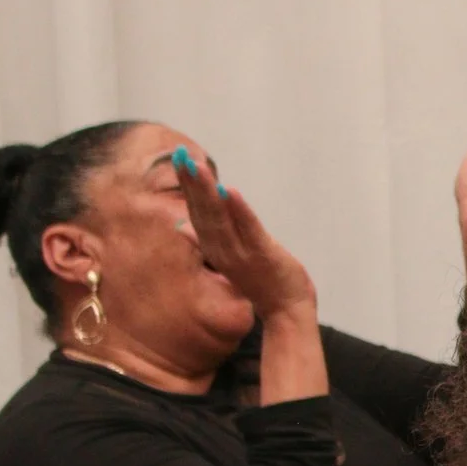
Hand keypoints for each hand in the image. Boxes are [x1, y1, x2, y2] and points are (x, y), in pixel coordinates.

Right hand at [172, 147, 314, 323]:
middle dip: (192, 184)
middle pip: (204, 213)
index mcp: (214, 247)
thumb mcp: (229, 258)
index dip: (188, 186)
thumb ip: (205, 240)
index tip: (180, 159)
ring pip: (221, 219)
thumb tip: (181, 226)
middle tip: (181, 155)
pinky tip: (232, 192)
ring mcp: (241, 254)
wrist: (286, 310)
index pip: (197, 212)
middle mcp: (222, 250)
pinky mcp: (263, 255)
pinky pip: (250, 231)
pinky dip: (240, 212)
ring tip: (199, 168)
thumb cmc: (260, 281)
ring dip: (209, 193)